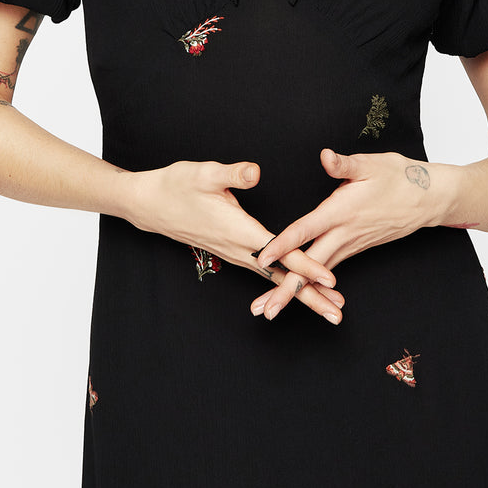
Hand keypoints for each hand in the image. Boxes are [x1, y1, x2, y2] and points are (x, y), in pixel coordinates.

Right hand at [124, 158, 344, 324]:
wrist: (150, 204)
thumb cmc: (176, 185)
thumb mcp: (203, 173)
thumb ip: (232, 174)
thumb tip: (255, 172)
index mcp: (238, 230)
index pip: (280, 252)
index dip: (306, 265)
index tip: (330, 280)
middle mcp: (238, 248)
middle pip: (281, 277)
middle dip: (311, 297)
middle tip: (337, 315)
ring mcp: (234, 253)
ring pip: (273, 278)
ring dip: (301, 295)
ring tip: (328, 309)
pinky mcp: (232, 251)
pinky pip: (263, 273)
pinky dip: (282, 286)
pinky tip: (296, 292)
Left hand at [249, 150, 443, 317]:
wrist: (428, 199)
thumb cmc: (399, 178)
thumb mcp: (371, 164)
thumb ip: (344, 164)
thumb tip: (324, 156)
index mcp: (342, 212)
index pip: (306, 230)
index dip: (283, 244)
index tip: (262, 258)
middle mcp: (344, 234)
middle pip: (310, 267)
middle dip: (286, 289)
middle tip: (264, 309)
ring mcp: (350, 245)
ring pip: (318, 275)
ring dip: (295, 292)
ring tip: (271, 309)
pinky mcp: (355, 248)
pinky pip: (329, 271)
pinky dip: (314, 288)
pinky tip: (300, 297)